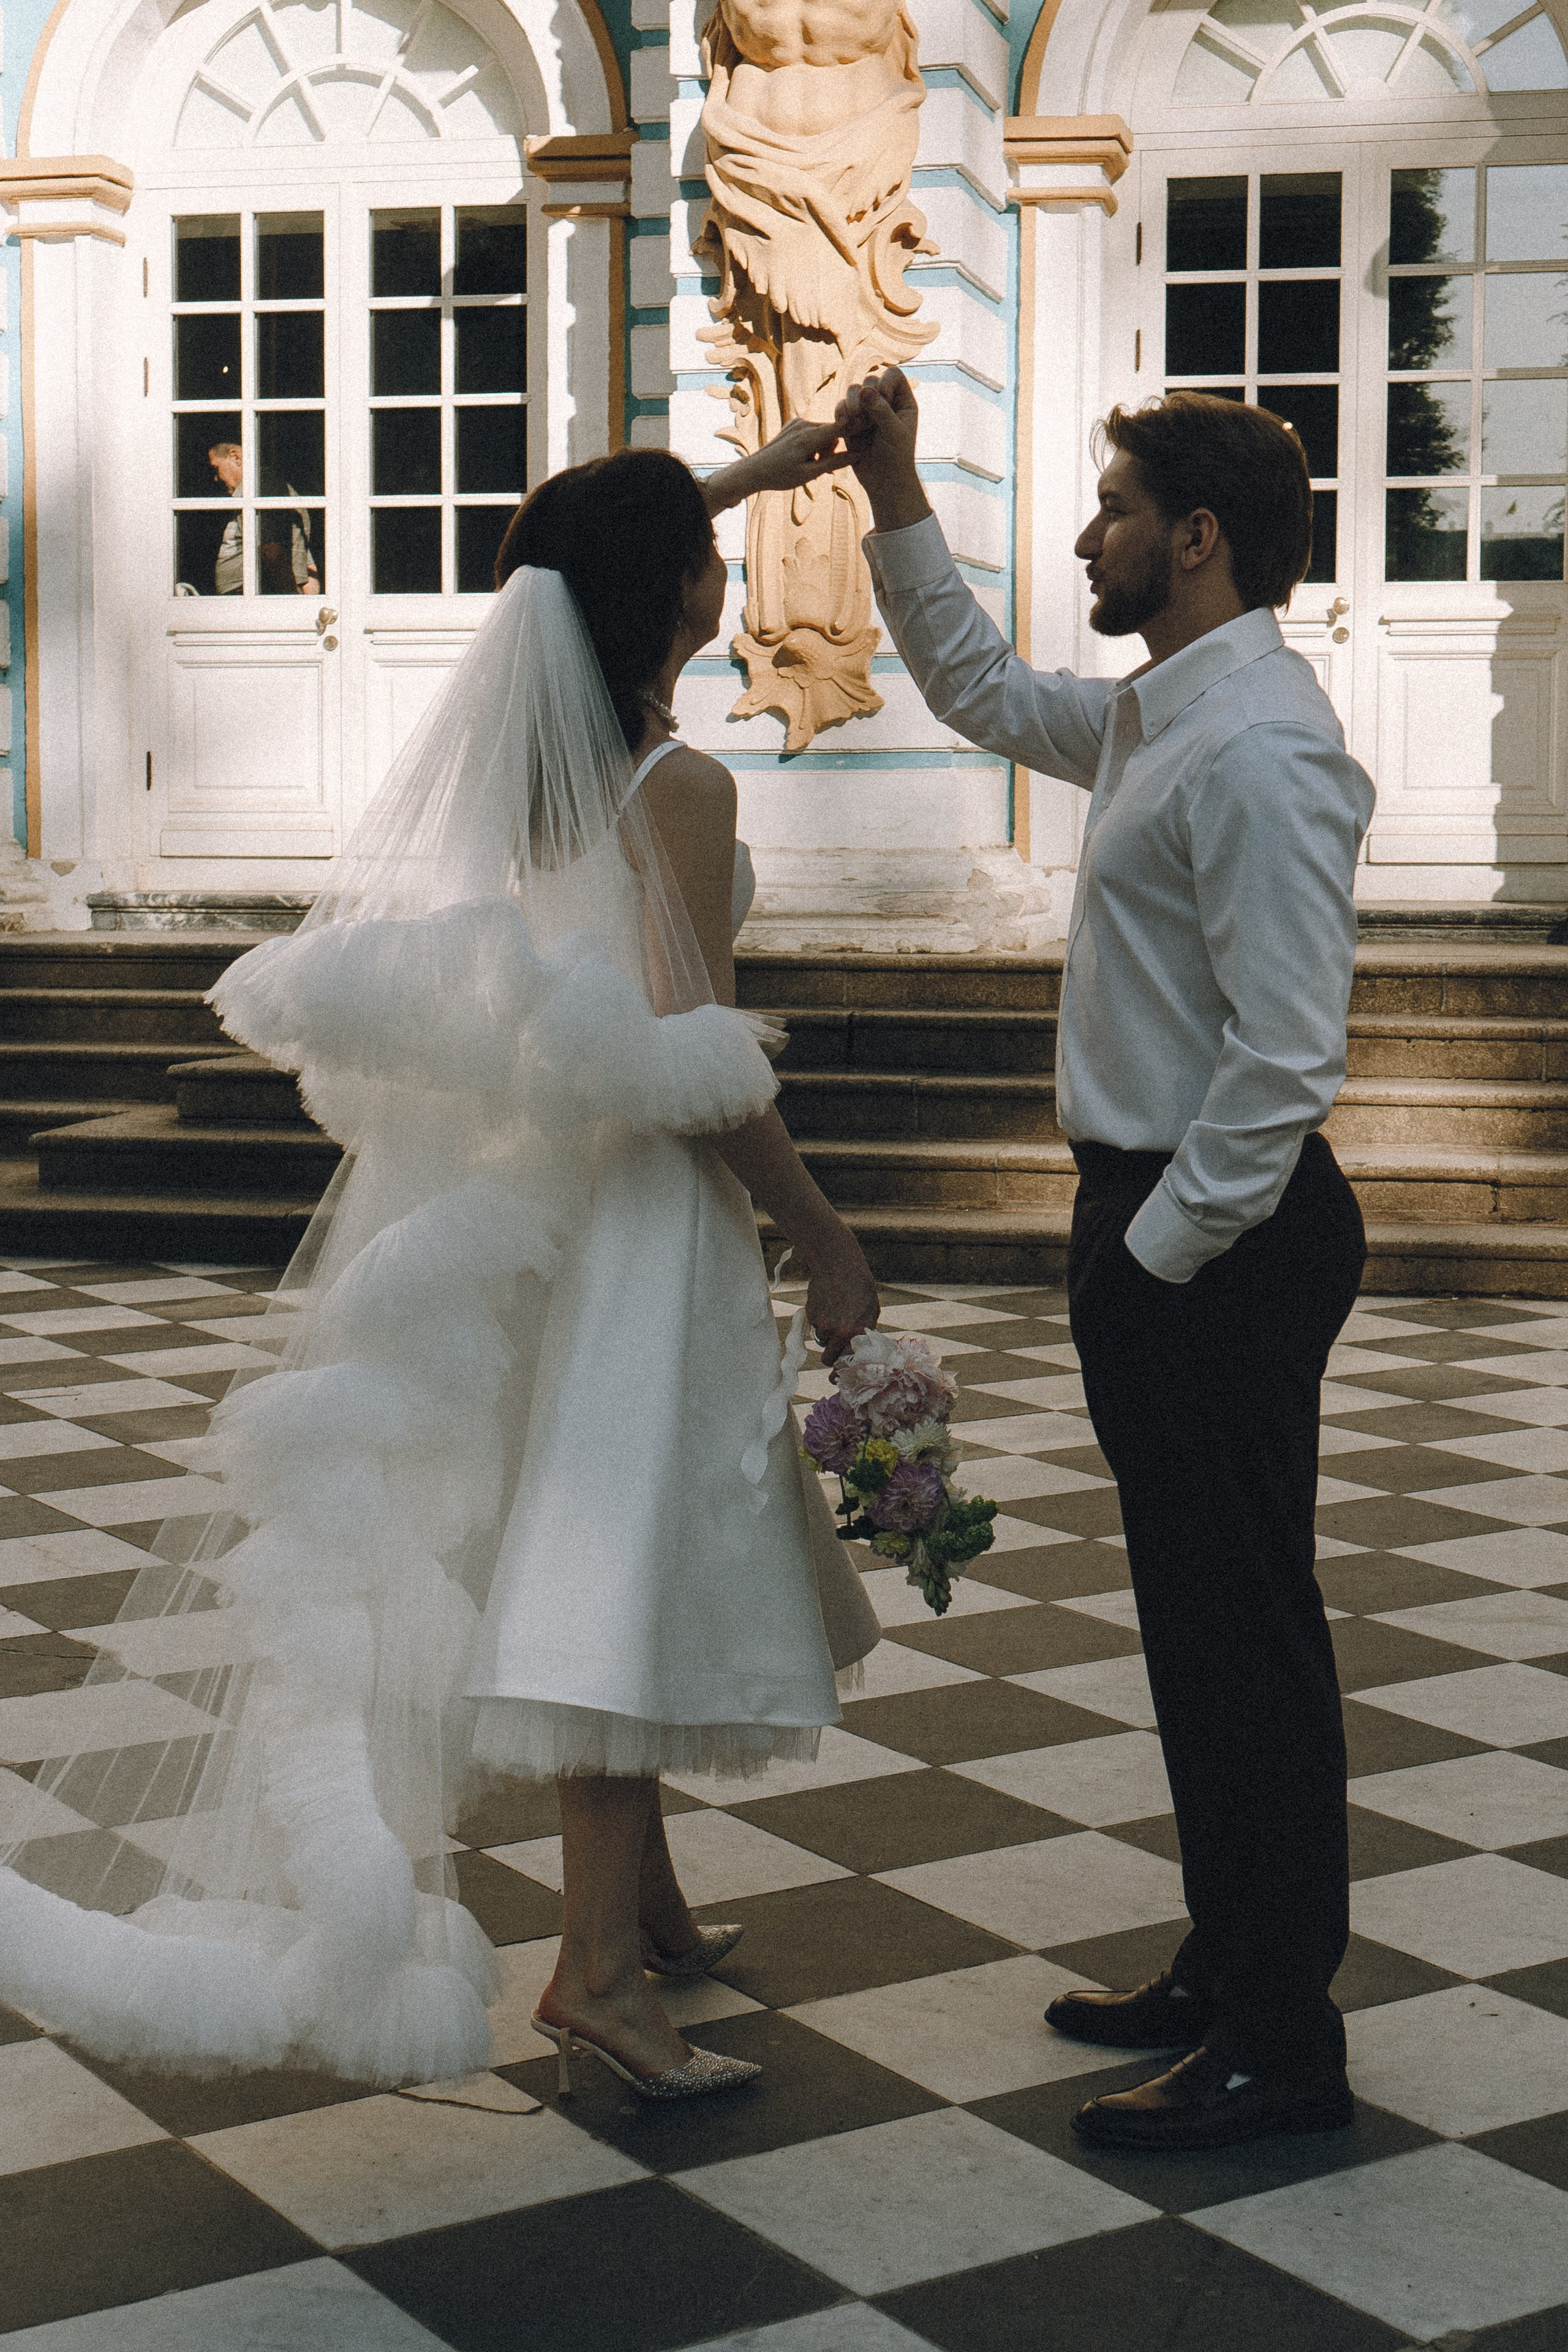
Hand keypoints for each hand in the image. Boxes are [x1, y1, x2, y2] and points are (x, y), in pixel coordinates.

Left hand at [705, 418, 851, 514]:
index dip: (857, 427)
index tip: (874, 424)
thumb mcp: (809, 474)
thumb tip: (858, 455)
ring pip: (823, 433)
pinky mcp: (794, 424)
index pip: (841, 428)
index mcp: (808, 437)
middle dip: (833, 450)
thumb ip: (834, 463)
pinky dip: (815, 445)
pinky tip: (804, 458)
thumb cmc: (780, 476)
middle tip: (825, 471)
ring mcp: (798, 423)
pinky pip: (813, 432)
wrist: (754, 470)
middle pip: (833, 432)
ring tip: (811, 466)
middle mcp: (804, 425)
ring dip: (823, 449)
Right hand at [804, 1237, 879, 1368]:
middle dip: (829, 1356)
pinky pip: (814, 1325)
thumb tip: (857, 1352)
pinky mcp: (811, 1315)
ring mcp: (823, 1324)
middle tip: (833, 1347)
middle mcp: (839, 1332)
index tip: (835, 1378)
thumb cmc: (860, 1288)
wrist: (838, 1264)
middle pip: (828, 1358)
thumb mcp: (870, 1311)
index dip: (840, 1372)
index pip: (847, 1363)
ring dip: (826, 1332)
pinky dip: (818, 1318)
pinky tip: (827, 1302)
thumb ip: (864, 1333)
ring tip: (835, 1311)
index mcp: (857, 1333)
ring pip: (821, 1339)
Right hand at [834, 368, 929, 531]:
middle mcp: (886, 403)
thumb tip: (864, 390)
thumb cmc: (896, 459)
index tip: (883, 399)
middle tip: (863, 414)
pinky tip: (843, 424)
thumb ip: (881, 410)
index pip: (893, 375)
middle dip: (864, 394)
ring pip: (854, 391)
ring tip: (853, 420)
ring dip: (851, 402)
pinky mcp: (852, 422)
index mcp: (903, 402)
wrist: (884, 482)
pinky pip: (842, 408)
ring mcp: (868, 411)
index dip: (885, 382)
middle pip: (871, 380)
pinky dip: (840, 413)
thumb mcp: (894, 433)